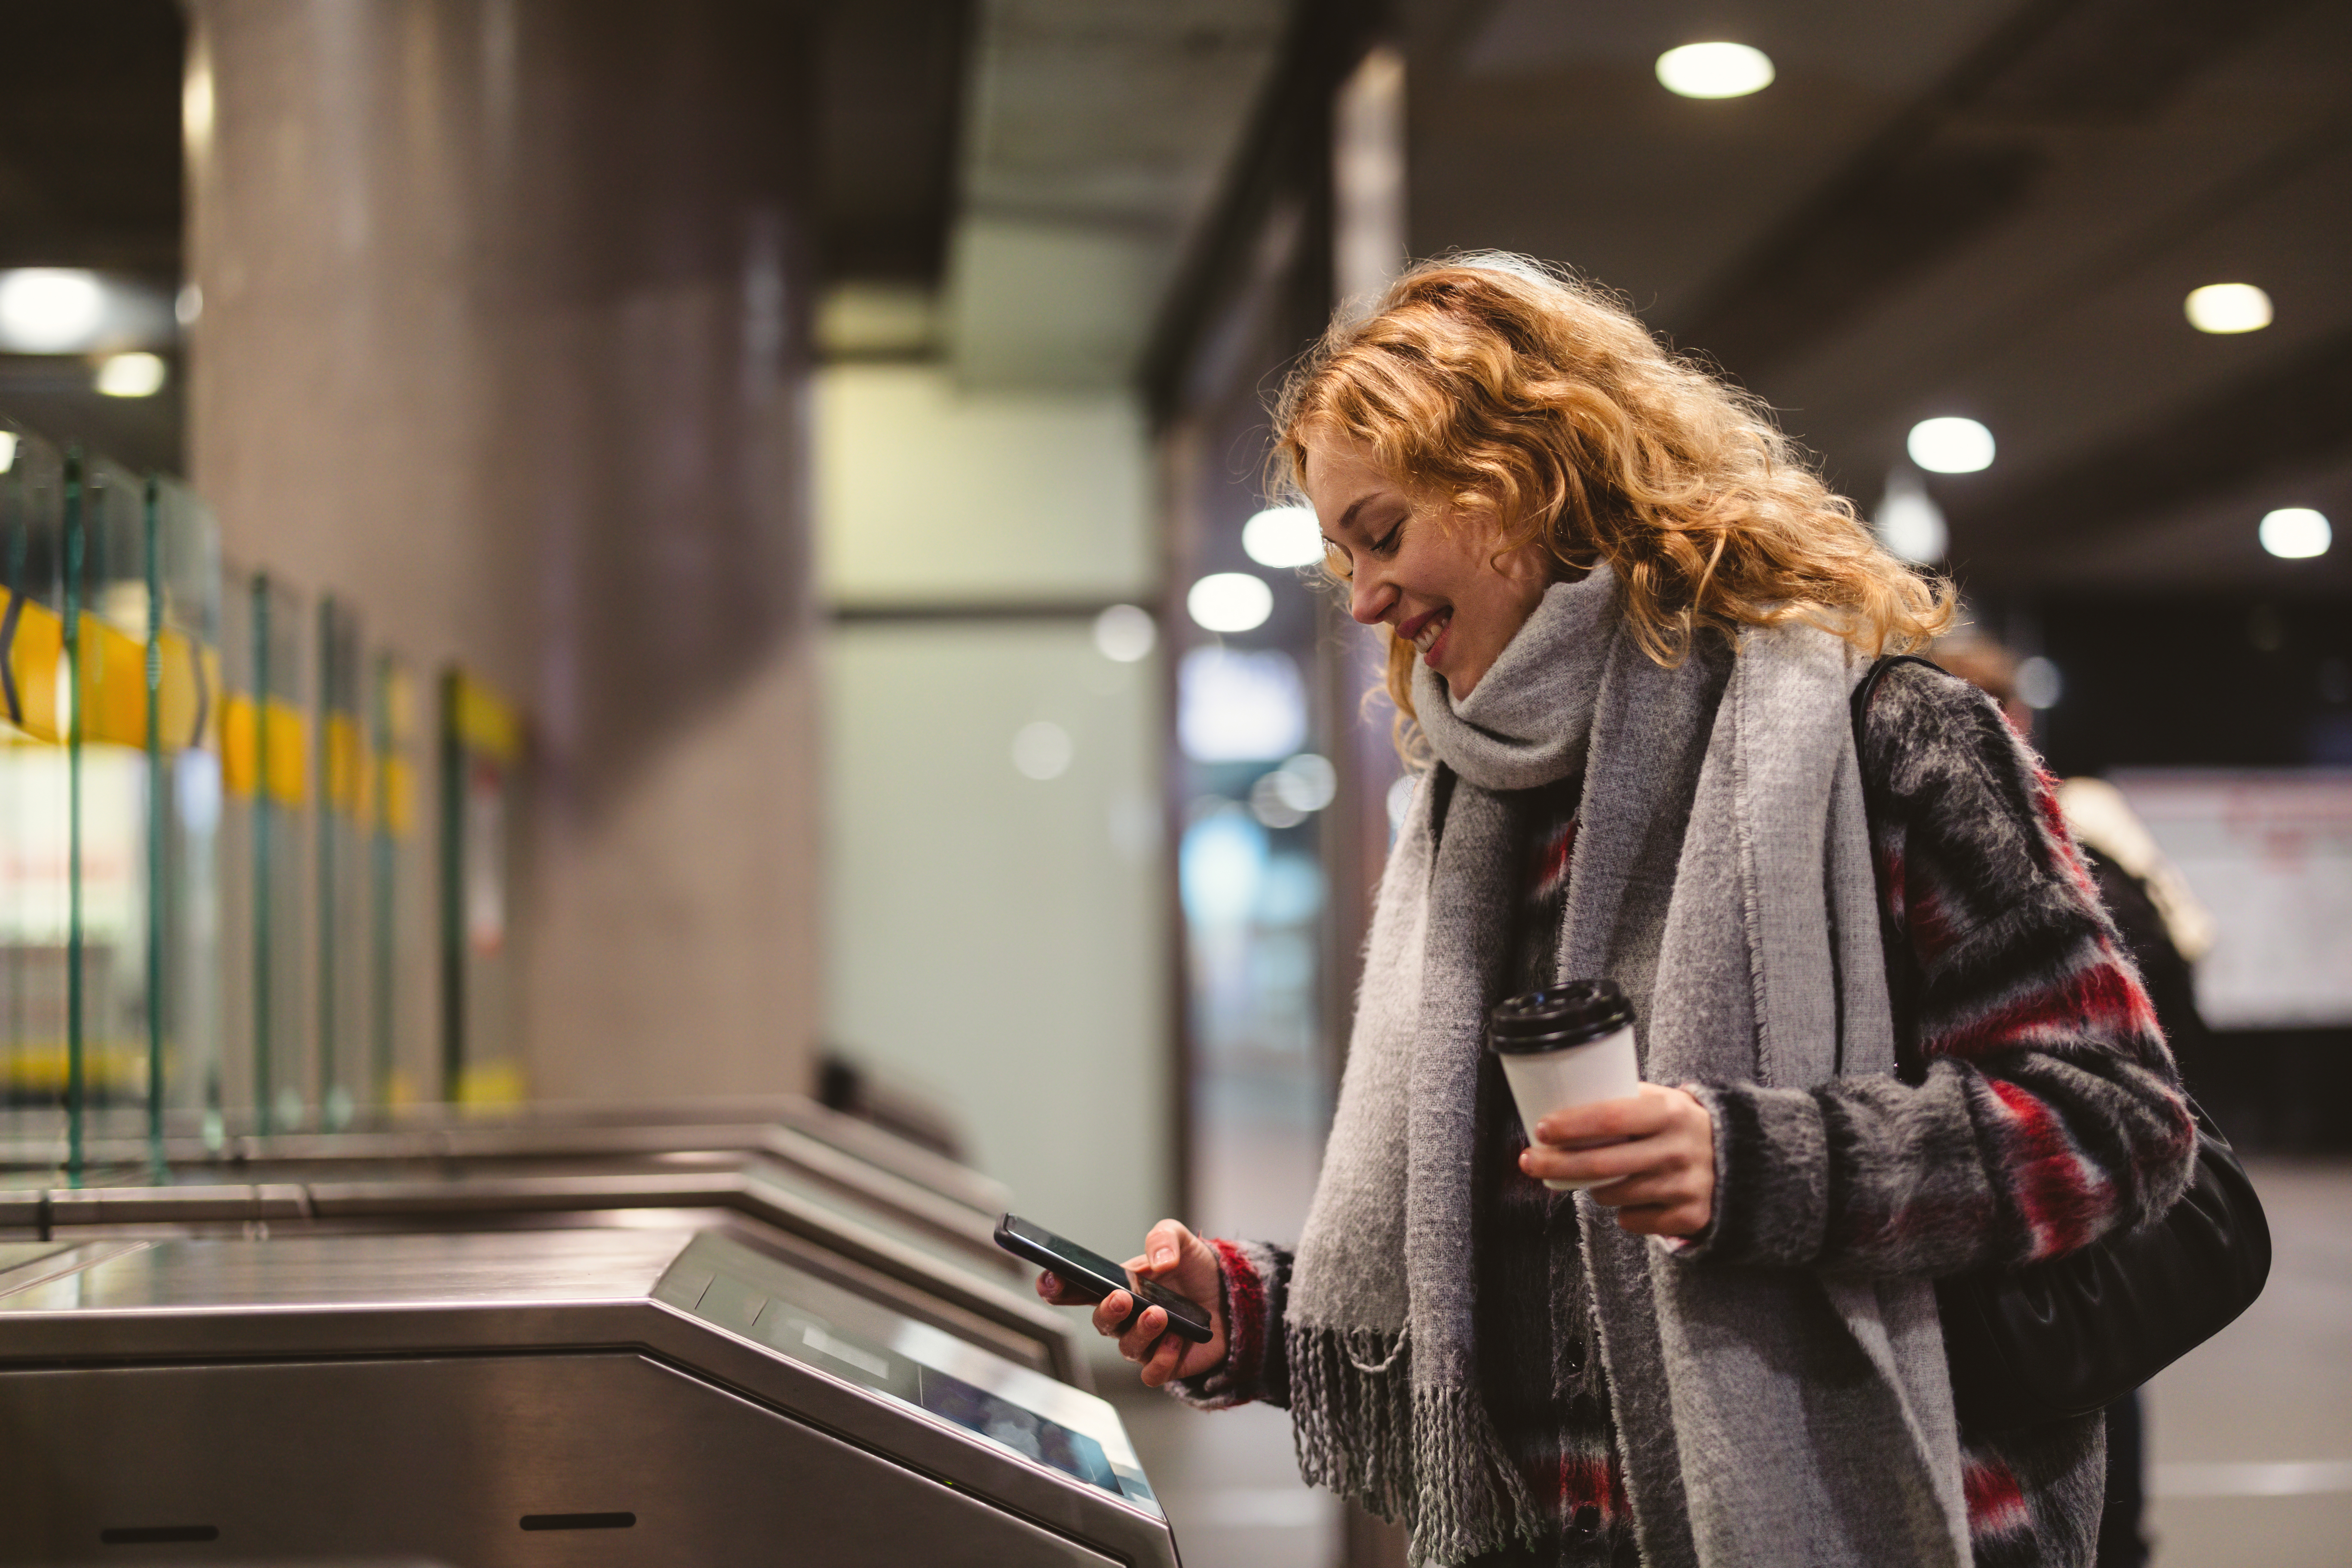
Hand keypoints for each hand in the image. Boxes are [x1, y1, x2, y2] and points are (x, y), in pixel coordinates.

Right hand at [1035, 1218, 1227, 1387]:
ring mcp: (1145, 1343)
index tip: (1050, 1282)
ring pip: (1126, 1348)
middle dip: (1107, 1312)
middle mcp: (1127, 1317)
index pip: (1079, 1290)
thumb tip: (1159, 1261)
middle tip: (1121, 1299)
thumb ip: (1164, 1238)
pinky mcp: (1166, 1363)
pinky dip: (1162, 1361)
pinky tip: (1177, 1340)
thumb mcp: (1181, 1239)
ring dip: (1140, 1332)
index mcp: (1119, 1286)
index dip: (1058, 1288)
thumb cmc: (1195, 1269)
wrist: (1230, 1295)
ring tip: (1159, 1316)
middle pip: (1101, 1322)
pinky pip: (1152, 1374)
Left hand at [1520, 1082, 1715, 1237]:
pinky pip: (1632, 1220)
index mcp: (1670, 1112)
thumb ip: (1623, 1100)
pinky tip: (1633, 1196)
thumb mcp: (1663, 1101)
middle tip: (1529, 1161)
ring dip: (1592, 1187)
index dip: (1572, 1125)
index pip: (1612, 1118)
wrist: (1742, 1159)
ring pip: (1612, 1194)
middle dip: (1557, 1164)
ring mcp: (1686, 1186)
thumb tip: (1562, 1097)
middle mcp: (1679, 1150)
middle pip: (1602, 1164)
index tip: (1541, 1129)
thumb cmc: (1681, 1126)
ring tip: (1595, 1175)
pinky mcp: (1689, 1217)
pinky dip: (1622, 1211)